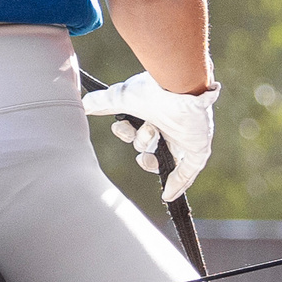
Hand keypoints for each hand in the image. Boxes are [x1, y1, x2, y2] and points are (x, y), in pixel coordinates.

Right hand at [81, 73, 217, 202]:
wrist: (178, 86)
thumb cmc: (152, 89)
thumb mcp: (121, 98)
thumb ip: (103, 102)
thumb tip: (83, 104)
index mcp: (154, 112)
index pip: (138, 131)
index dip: (127, 134)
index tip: (120, 128)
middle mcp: (170, 124)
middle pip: (151, 146)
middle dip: (141, 144)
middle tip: (144, 133)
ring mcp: (186, 137)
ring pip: (167, 158)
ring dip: (152, 160)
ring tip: (150, 146)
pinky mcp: (198, 147)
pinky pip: (189, 170)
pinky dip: (178, 182)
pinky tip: (166, 195)